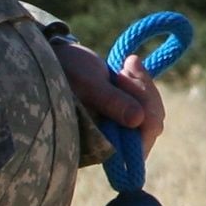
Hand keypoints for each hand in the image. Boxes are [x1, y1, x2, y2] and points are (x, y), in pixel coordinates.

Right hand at [54, 38, 167, 158]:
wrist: (54, 58)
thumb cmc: (62, 72)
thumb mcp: (87, 85)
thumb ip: (111, 102)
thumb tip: (137, 120)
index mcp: (94, 145)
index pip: (137, 148)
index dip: (146, 119)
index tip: (131, 82)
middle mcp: (107, 143)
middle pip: (148, 128)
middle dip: (144, 95)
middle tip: (127, 66)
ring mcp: (116, 129)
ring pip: (150, 114)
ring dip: (142, 86)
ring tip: (126, 64)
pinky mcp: (122, 114)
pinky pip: (147, 103)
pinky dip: (141, 83)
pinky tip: (127, 64)